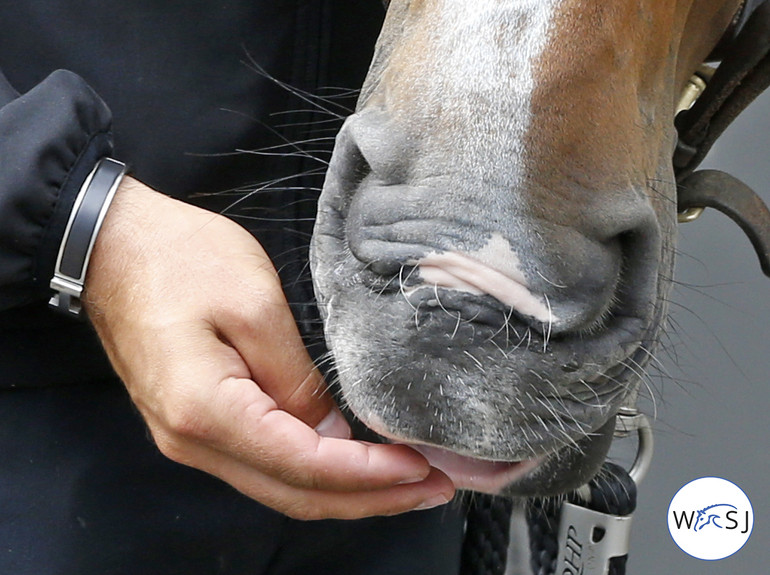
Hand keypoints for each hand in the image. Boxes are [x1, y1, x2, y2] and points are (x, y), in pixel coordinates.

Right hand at [83, 176, 454, 519]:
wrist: (114, 246)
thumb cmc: (179, 259)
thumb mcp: (255, 305)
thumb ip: (296, 377)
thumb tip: (331, 430)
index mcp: (208, 412)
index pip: (306, 465)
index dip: (370, 474)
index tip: (422, 466)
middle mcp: (193, 442)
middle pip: (295, 494)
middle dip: (369, 498)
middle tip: (432, 489)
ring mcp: (189, 439)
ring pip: (279, 488)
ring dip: (345, 492)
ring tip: (405, 484)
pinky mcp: (195, 424)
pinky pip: (262, 466)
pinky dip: (314, 474)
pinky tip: (350, 466)